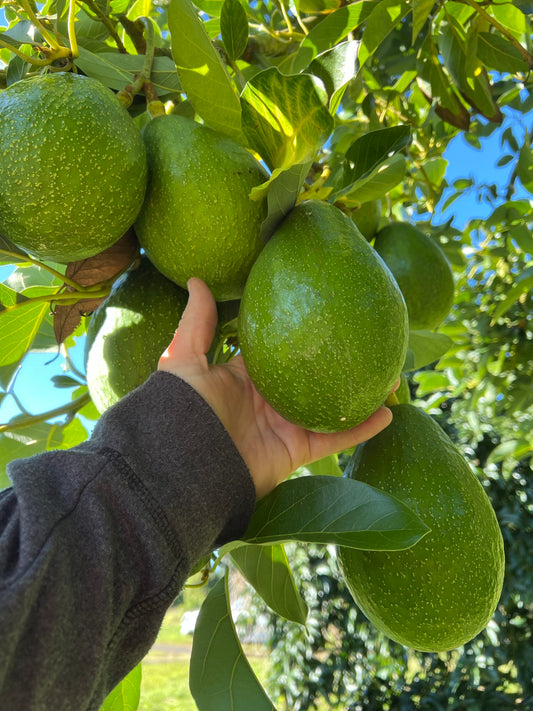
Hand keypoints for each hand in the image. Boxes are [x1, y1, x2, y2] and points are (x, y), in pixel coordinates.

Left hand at [158, 278, 393, 498]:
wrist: (183, 465)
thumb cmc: (181, 409)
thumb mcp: (184, 359)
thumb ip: (197, 324)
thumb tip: (197, 280)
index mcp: (245, 378)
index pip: (279, 350)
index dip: (303, 334)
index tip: (327, 315)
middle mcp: (269, 401)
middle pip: (313, 378)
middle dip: (339, 362)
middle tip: (367, 341)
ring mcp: (285, 426)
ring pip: (331, 407)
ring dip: (360, 393)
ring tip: (391, 375)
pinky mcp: (297, 451)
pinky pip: (335, 438)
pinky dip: (361, 428)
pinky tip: (388, 413)